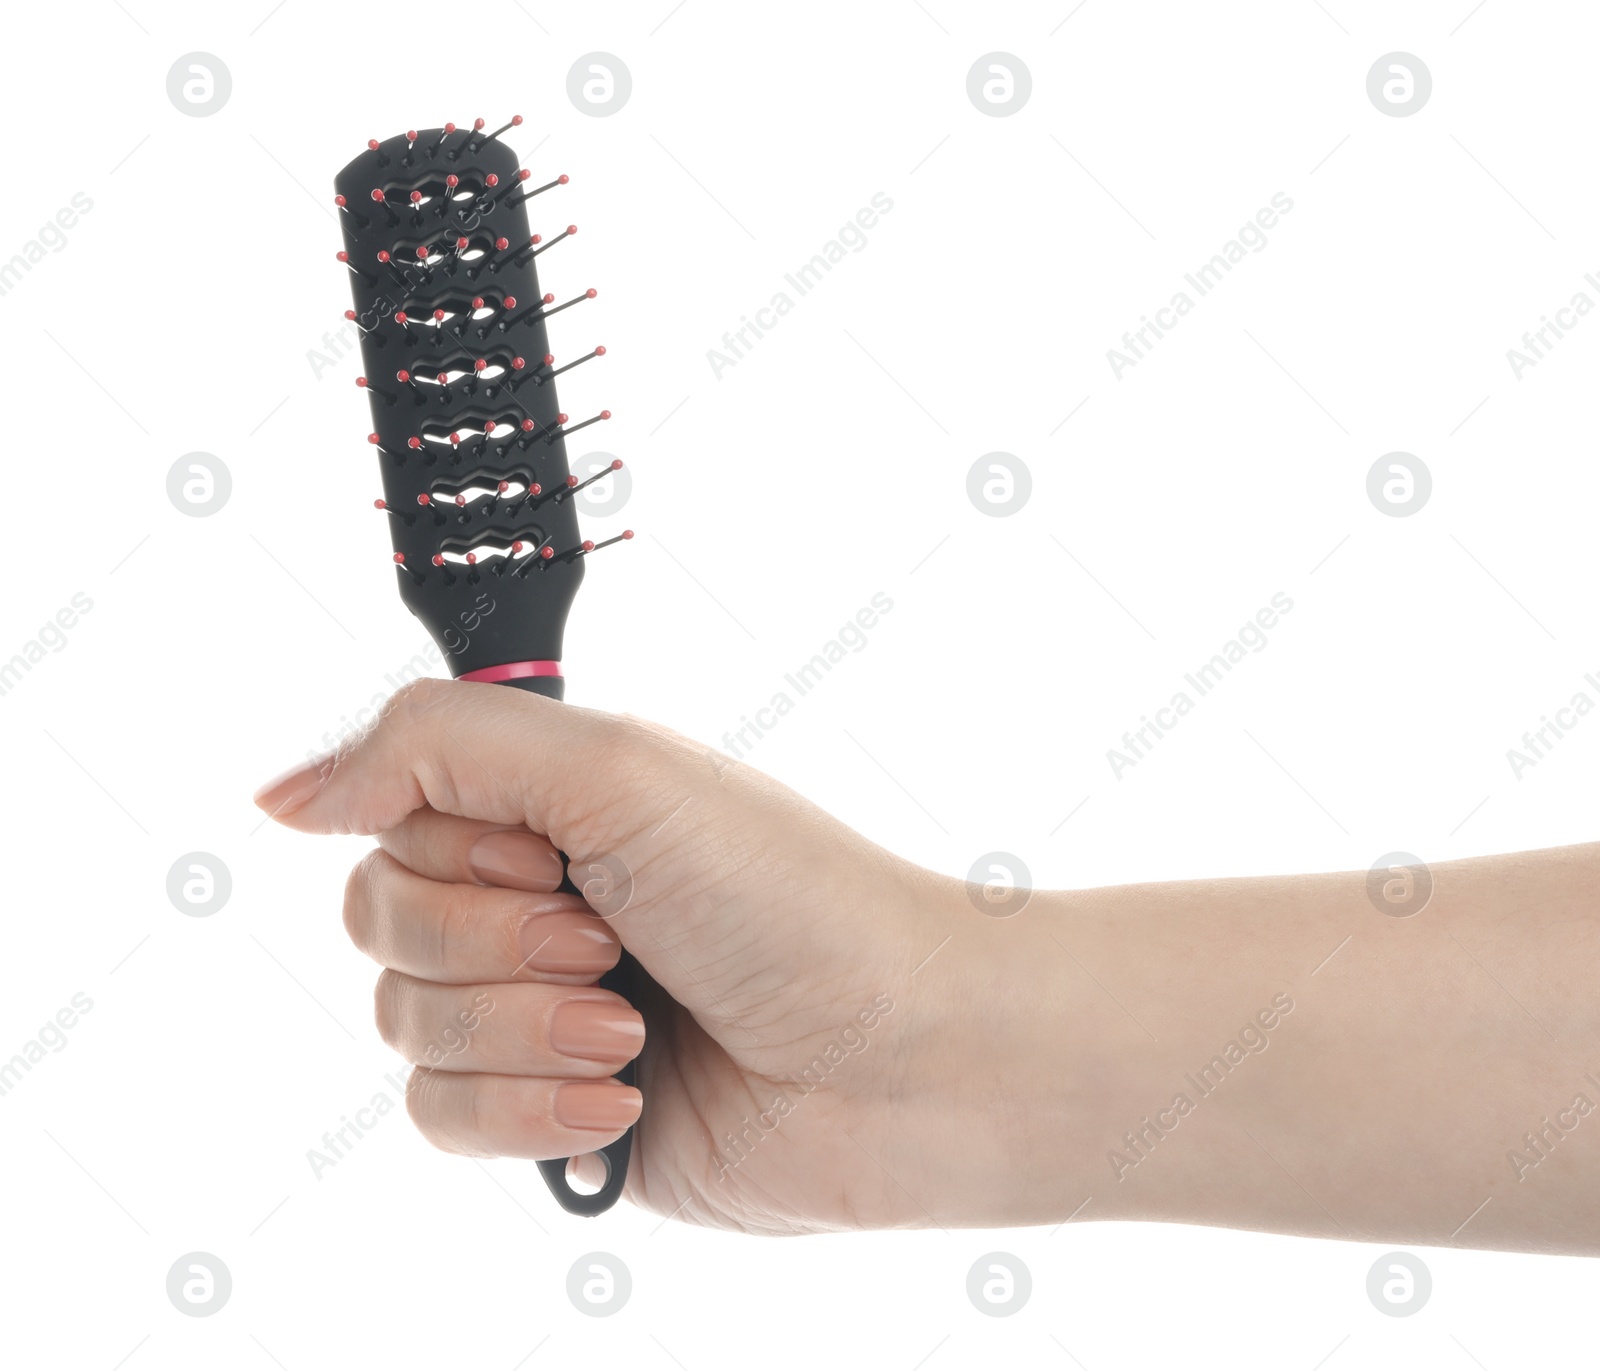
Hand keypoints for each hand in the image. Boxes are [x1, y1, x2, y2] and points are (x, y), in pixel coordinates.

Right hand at [252, 679, 1043, 1233]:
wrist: (903, 1060)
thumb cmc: (793, 899)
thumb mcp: (616, 768)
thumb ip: (434, 745)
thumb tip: (284, 792)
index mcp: (550, 807)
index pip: (391, 813)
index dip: (456, 847)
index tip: (550, 853)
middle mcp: (535, 899)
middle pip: (380, 920)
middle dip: (493, 942)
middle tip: (609, 939)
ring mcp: (541, 1010)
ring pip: (405, 1025)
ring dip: (522, 1029)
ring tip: (634, 1022)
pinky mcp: (551, 1111)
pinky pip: (442, 1119)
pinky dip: (528, 1111)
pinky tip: (627, 1096)